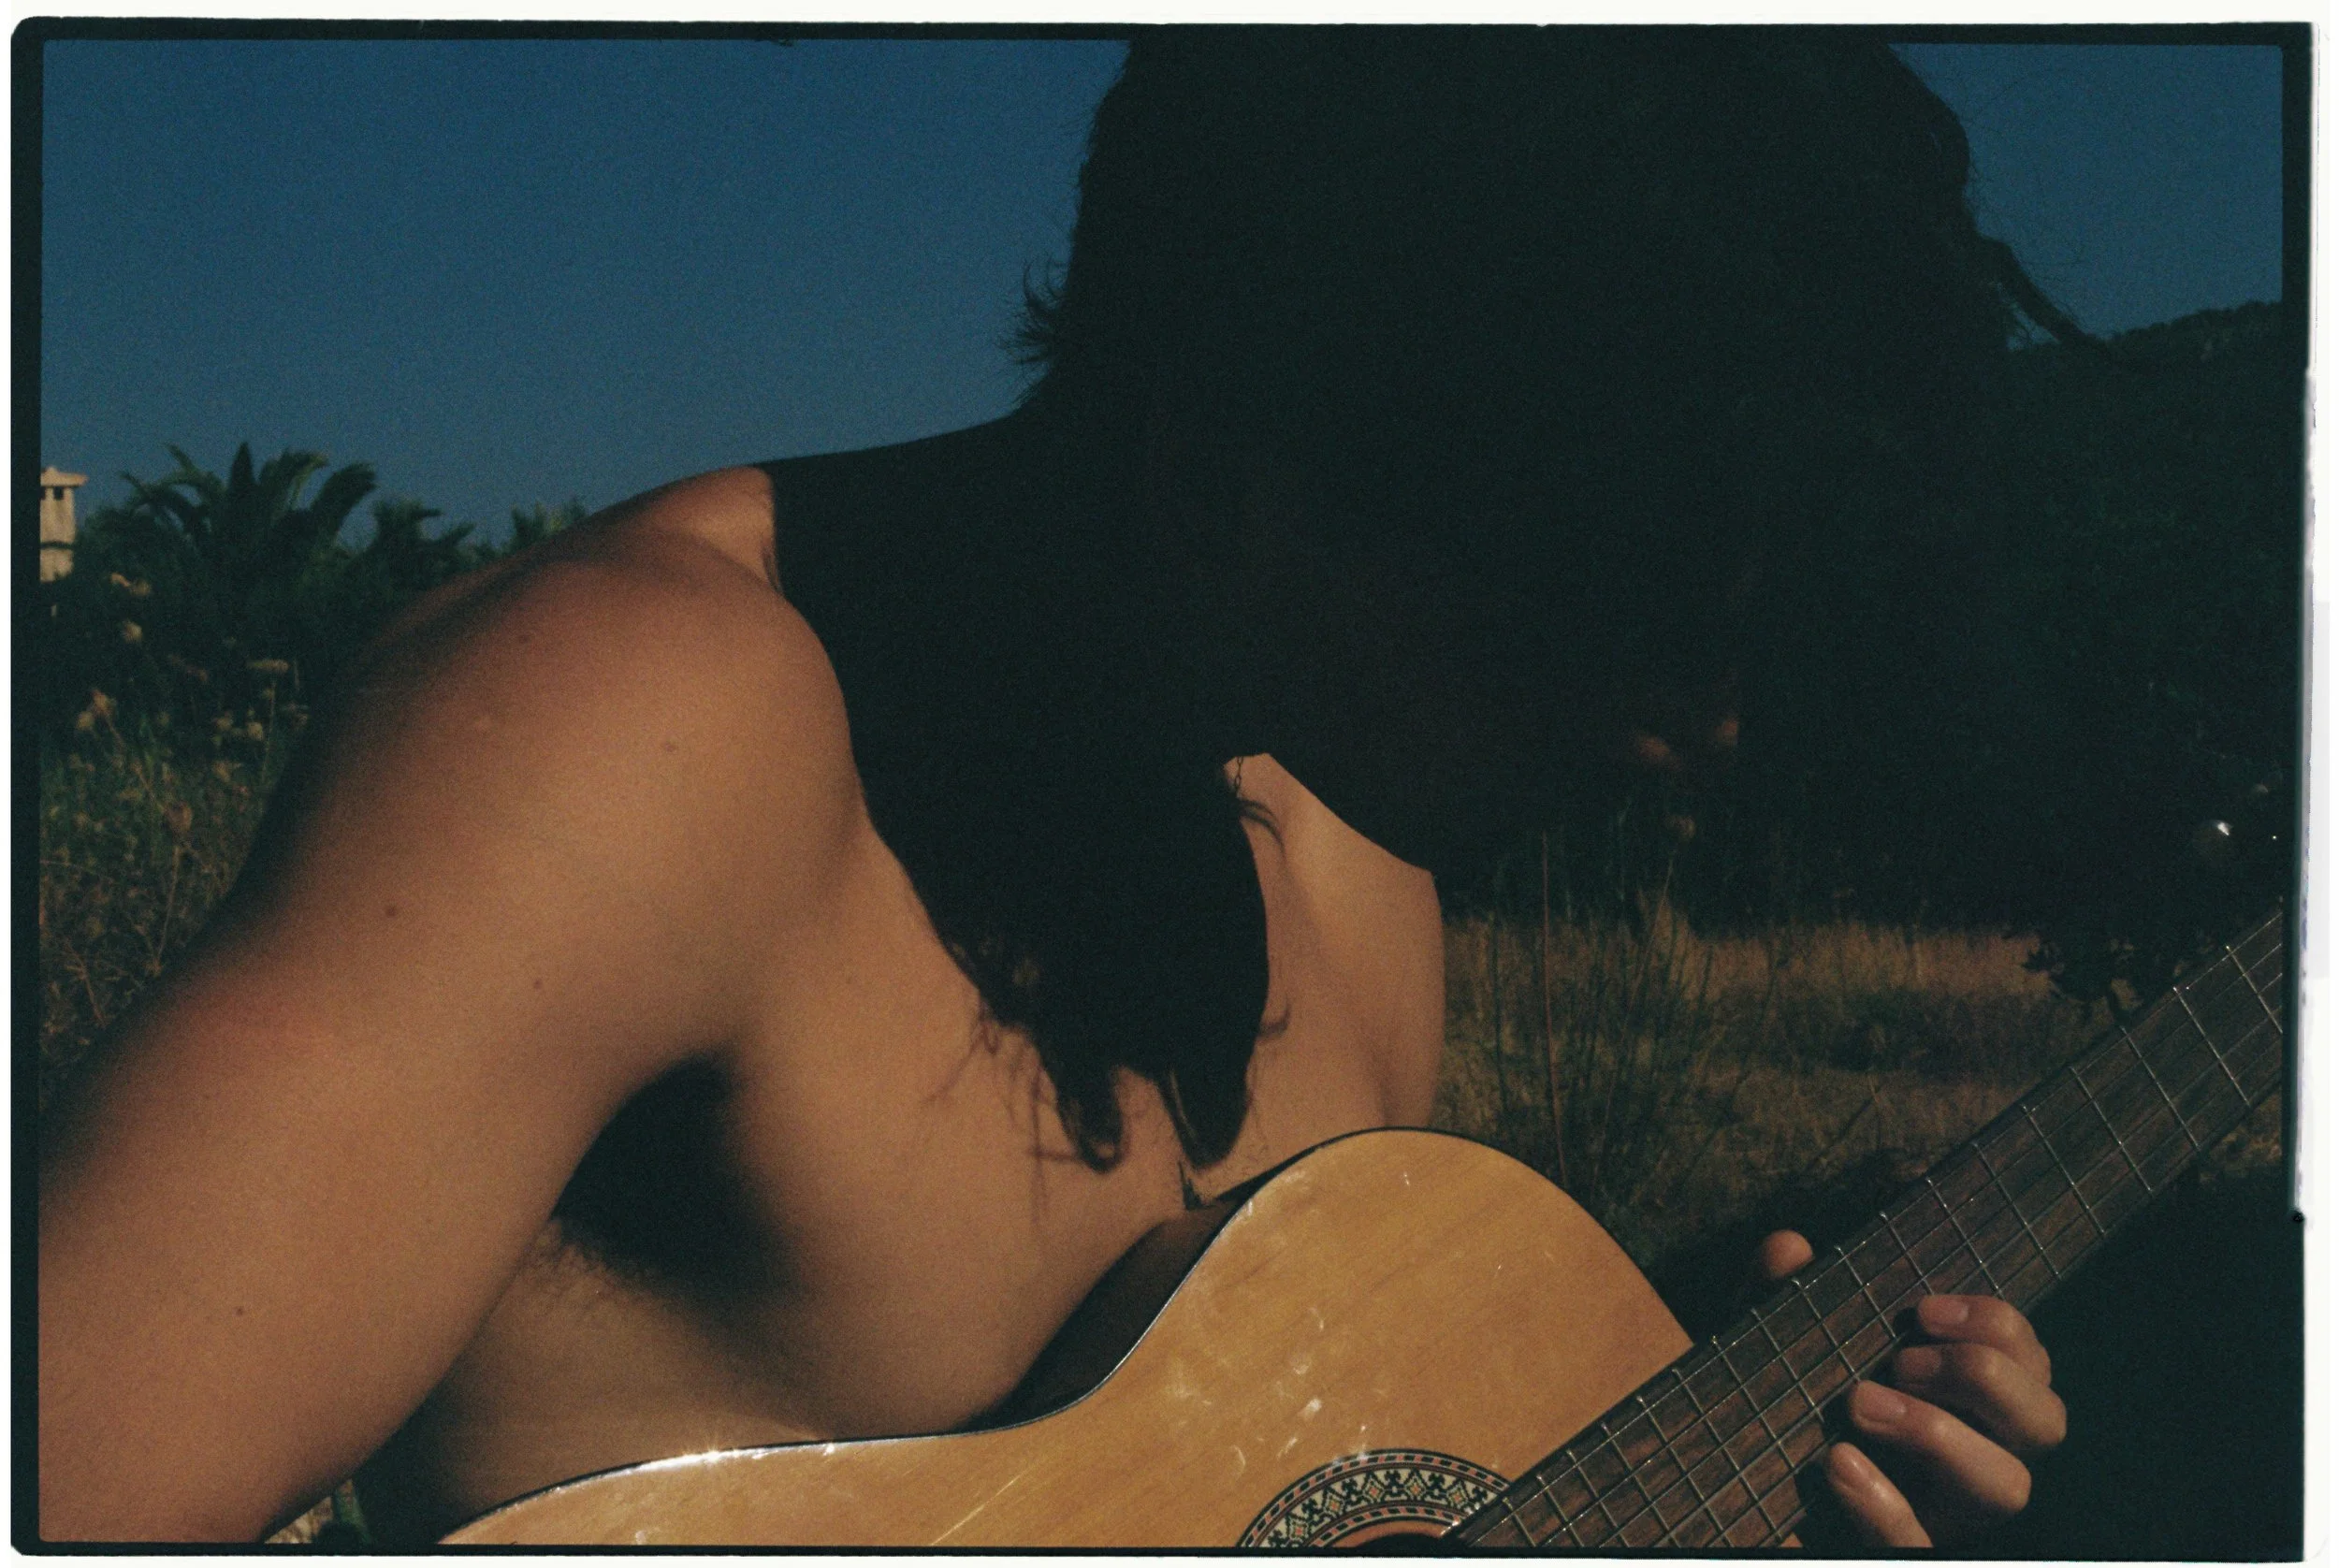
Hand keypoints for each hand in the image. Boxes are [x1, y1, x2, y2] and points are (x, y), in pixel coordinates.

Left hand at [1753, 1230, 2065, 1548]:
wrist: (1741, 1490)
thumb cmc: (1779, 1409)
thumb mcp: (1778, 1347)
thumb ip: (1784, 1299)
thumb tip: (1789, 1248)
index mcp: (1969, 1402)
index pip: (2031, 1361)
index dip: (1997, 1325)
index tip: (1920, 1309)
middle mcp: (1977, 1459)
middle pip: (2045, 1423)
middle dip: (1983, 1375)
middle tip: (1900, 1361)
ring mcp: (1948, 1514)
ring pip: (2008, 1488)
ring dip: (1939, 1432)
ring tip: (1862, 1403)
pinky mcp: (1903, 1548)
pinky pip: (1918, 1546)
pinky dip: (1884, 1505)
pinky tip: (1839, 1462)